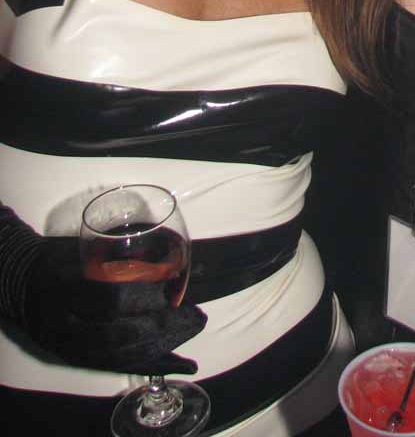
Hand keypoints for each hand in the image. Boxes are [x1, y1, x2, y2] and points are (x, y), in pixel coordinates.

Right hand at [26, 235, 206, 374]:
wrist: (20, 284)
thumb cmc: (58, 258)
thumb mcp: (81, 248)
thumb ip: (117, 253)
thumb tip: (171, 250)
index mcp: (66, 287)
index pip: (109, 300)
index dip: (144, 299)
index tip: (170, 291)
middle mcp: (64, 323)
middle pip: (118, 334)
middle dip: (161, 328)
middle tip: (195, 315)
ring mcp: (67, 346)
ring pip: (119, 356)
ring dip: (161, 346)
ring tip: (193, 329)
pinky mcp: (73, 358)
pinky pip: (115, 366)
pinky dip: (151, 364)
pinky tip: (181, 363)